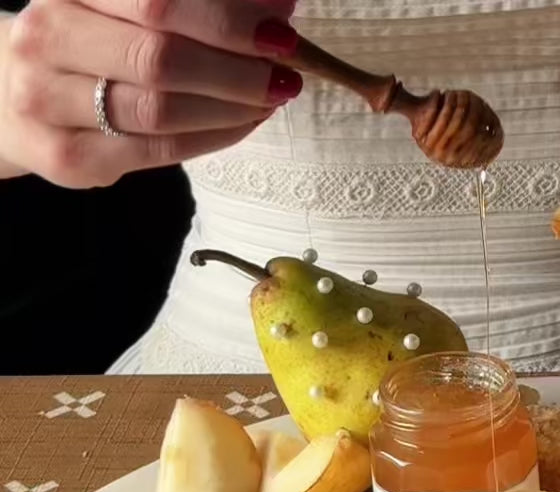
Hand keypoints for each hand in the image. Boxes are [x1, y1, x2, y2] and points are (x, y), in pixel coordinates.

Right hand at [0, 0, 301, 186]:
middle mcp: (47, 41)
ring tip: (269, 98)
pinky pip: (159, 152)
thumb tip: (277, 9)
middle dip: (238, 71)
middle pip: (161, 60)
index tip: (280, 31)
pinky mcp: (67, 158)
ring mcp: (47, 103)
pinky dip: (216, 137)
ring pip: (161, 113)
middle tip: (284, 74)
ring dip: (233, 109)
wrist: (15, 90)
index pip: (158, 3)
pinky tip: (244, 122)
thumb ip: (195, 7)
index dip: (229, 21)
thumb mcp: (130, 7)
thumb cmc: (94, 39)